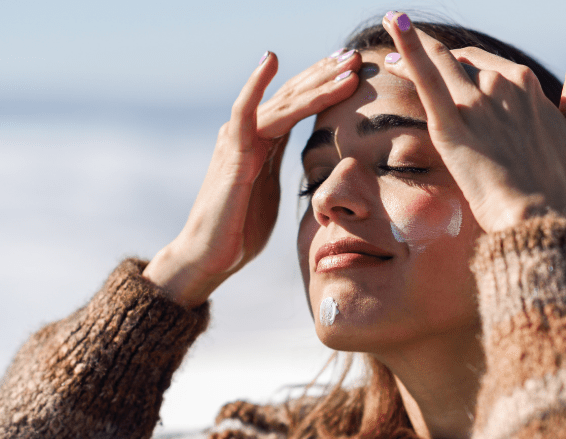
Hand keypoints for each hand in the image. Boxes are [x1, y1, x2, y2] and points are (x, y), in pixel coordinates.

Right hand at [144, 50, 361, 306]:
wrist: (209, 256)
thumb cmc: (240, 230)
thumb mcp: (271, 191)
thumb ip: (283, 168)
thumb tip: (309, 164)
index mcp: (263, 141)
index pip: (298, 104)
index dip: (325, 85)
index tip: (354, 69)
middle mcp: (249, 133)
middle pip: (293, 95)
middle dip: (326, 74)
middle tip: (356, 55)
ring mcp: (239, 140)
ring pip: (282, 102)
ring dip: (316, 83)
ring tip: (345, 65)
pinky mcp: (232, 154)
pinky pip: (244, 113)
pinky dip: (256, 85)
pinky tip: (270, 60)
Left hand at [380, 12, 565, 231]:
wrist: (536, 215)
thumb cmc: (557, 180)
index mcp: (527, 83)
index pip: (487, 64)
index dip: (464, 62)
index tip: (447, 64)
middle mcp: (500, 84)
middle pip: (459, 63)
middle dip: (433, 56)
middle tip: (401, 53)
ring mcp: (474, 103)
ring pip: (438, 63)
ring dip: (410, 48)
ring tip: (388, 42)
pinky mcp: (449, 125)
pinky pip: (426, 77)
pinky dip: (408, 47)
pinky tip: (394, 22)